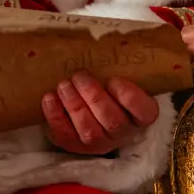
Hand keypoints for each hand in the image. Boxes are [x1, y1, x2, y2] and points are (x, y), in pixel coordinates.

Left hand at [41, 71, 159, 155]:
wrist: (97, 112)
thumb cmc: (111, 90)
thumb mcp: (122, 79)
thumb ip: (116, 71)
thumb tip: (98, 46)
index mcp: (141, 115)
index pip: (144, 112)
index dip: (129, 97)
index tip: (113, 80)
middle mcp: (124, 133)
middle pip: (112, 121)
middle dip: (93, 97)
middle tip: (79, 76)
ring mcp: (100, 144)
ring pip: (89, 131)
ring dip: (74, 106)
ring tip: (63, 85)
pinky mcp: (77, 147)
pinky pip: (66, 137)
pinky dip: (56, 117)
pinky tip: (49, 99)